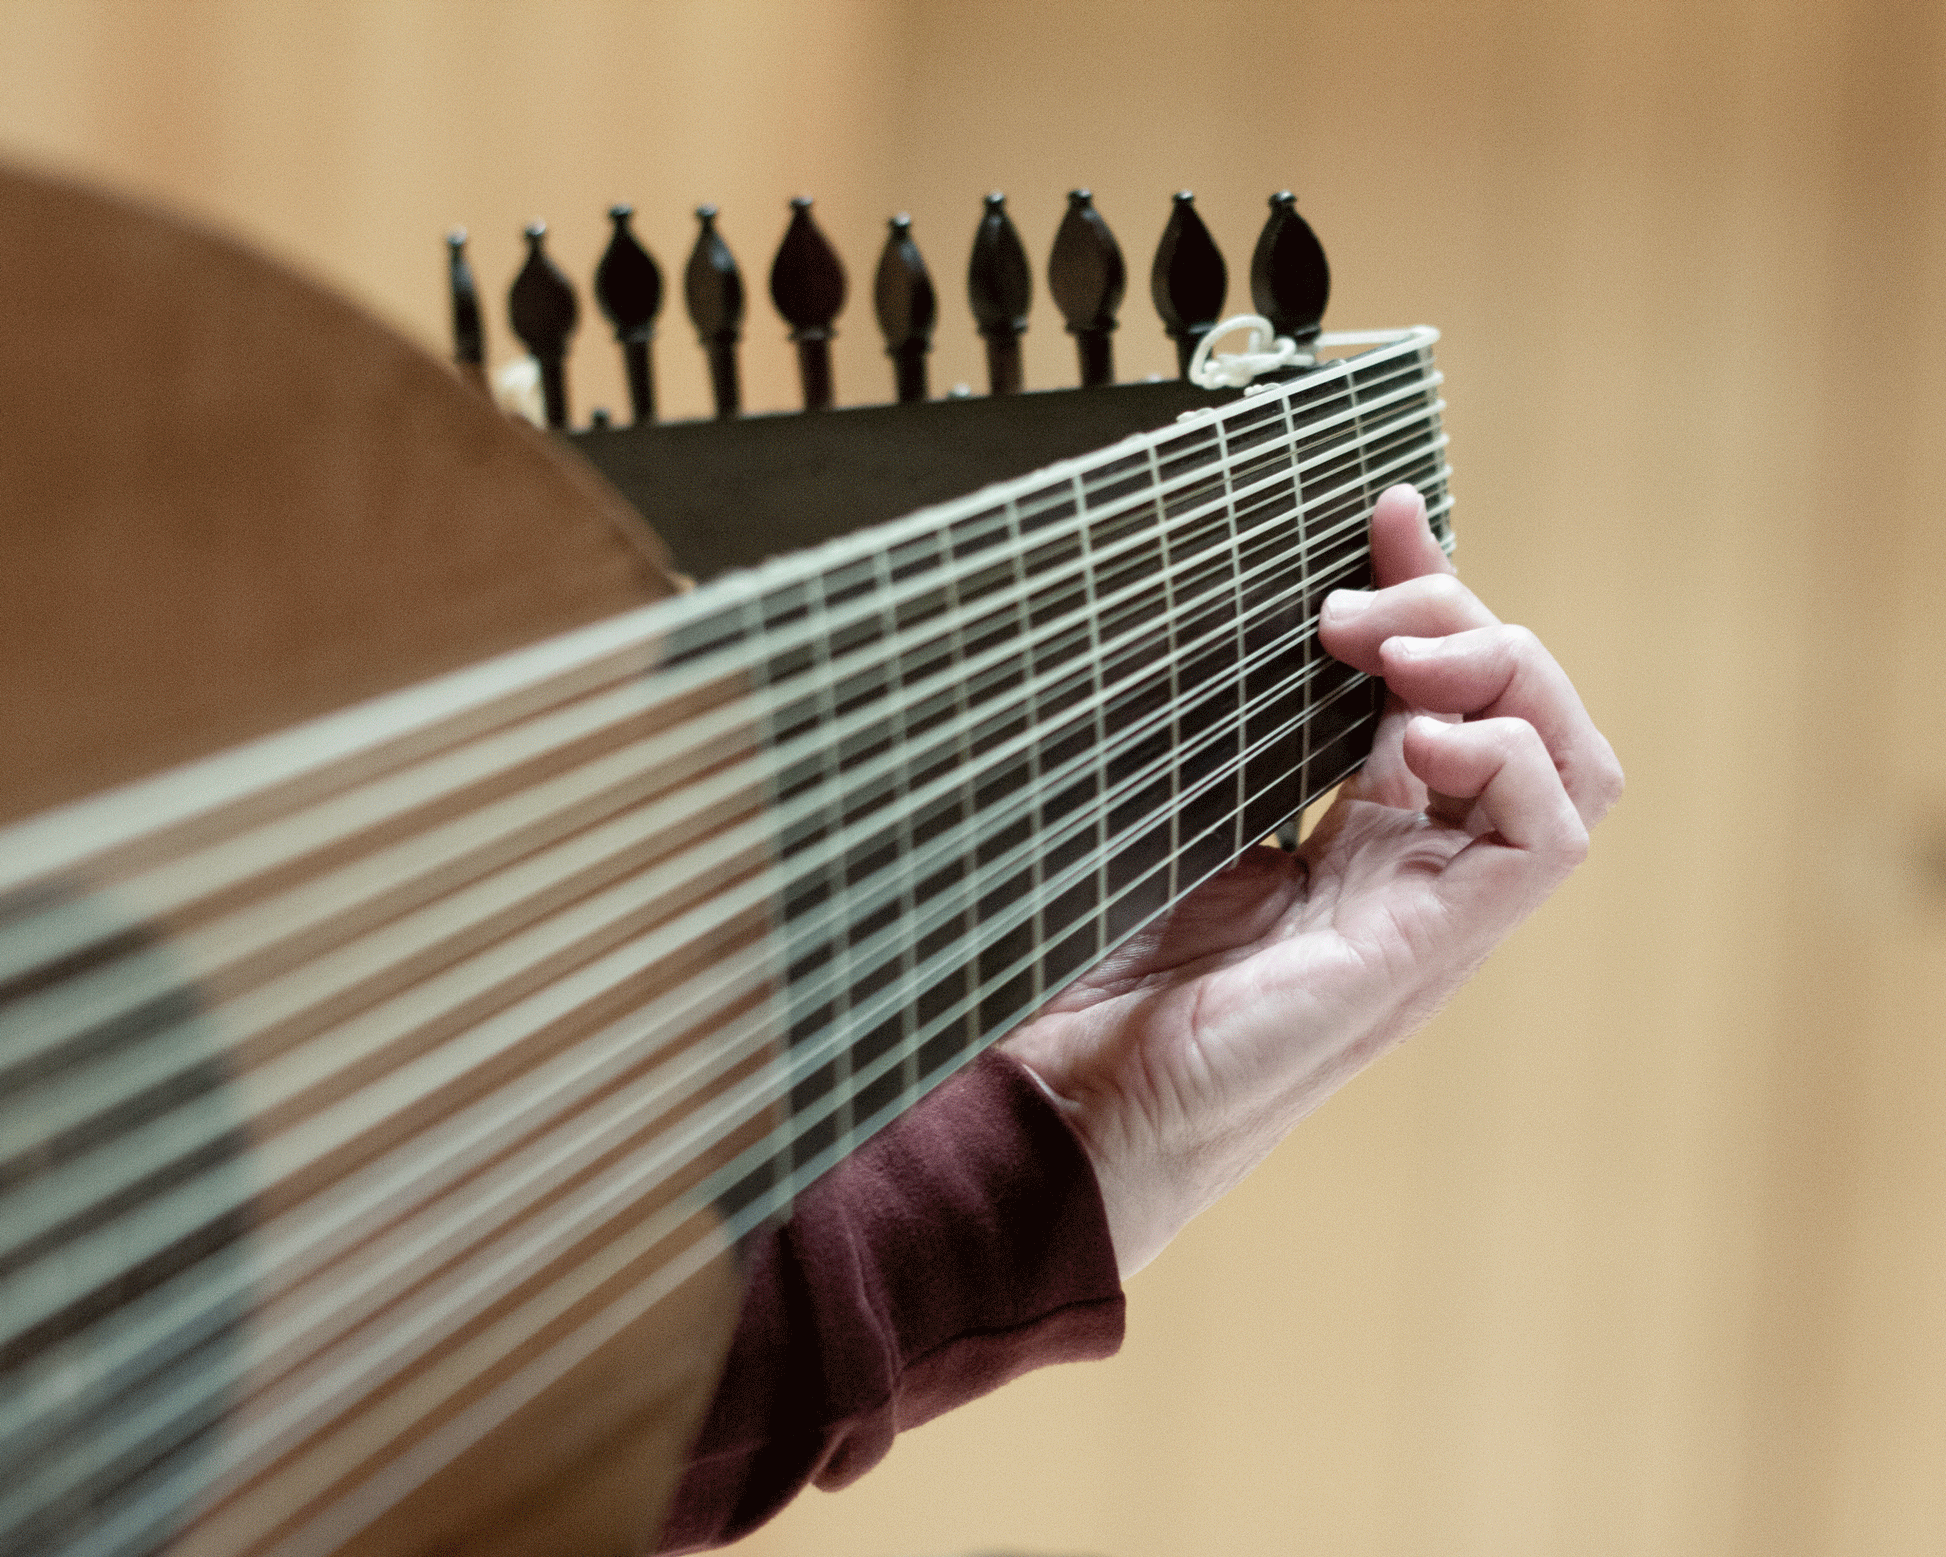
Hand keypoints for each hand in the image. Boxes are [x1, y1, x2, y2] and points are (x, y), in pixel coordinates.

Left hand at [1001, 485, 1622, 1277]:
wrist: (1076, 1094)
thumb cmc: (1100, 967)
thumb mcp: (1170, 809)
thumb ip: (1223, 725)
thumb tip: (1207, 603)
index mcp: (1355, 833)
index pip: (1441, 687)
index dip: (1430, 591)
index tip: (1385, 510)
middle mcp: (1412, 865)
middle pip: (1518, 706)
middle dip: (1458, 616)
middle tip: (1351, 610)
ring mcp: (1433, 907)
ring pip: (1567, 759)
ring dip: (1502, 674)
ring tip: (1392, 660)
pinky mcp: (1437, 948)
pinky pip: (1550, 834)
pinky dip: (1512, 757)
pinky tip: (1417, 742)